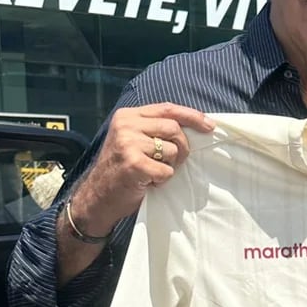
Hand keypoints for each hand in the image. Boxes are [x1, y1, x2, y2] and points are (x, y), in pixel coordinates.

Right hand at [70, 103, 214, 234]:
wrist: (97, 197)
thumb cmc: (121, 170)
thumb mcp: (132, 140)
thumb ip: (154, 129)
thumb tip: (195, 126)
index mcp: (127, 116)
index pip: (167, 108)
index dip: (192, 116)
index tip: (209, 125)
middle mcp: (126, 125)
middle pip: (174, 128)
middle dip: (182, 147)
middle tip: (174, 162)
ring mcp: (128, 143)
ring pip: (171, 150)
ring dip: (169, 166)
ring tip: (153, 172)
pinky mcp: (133, 163)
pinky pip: (166, 170)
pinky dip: (162, 179)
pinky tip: (148, 182)